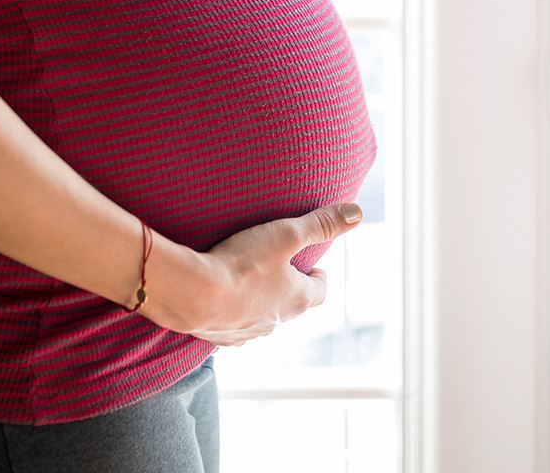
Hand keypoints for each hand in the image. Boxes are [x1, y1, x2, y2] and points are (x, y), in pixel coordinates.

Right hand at [149, 203, 363, 346]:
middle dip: (288, 287)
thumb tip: (356, 212)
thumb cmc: (243, 264)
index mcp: (298, 299)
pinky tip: (221, 300)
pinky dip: (233, 314)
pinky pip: (234, 327)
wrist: (193, 296)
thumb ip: (320, 223)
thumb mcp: (286, 234)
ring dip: (260, 302)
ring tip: (248, 281)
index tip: (313, 266)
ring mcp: (249, 333)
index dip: (318, 277)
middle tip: (279, 268)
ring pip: (262, 318)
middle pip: (291, 305)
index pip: (320, 291)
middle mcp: (278, 322)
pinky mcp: (221, 337)